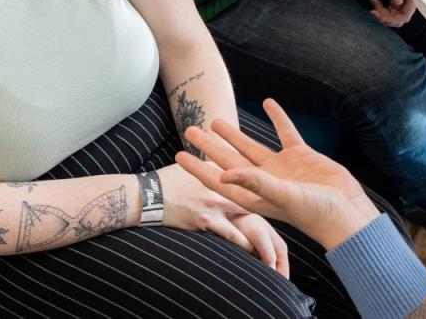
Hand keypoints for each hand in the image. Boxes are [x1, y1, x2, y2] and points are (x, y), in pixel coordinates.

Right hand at [156, 163, 288, 276]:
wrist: (145, 194)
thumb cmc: (167, 182)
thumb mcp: (194, 169)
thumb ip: (213, 171)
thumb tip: (227, 174)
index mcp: (221, 176)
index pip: (252, 190)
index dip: (267, 201)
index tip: (278, 212)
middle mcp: (222, 188)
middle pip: (256, 207)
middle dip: (269, 226)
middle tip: (279, 243)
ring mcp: (215, 204)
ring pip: (250, 222)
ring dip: (263, 239)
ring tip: (273, 255)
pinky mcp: (205, 220)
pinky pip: (231, 235)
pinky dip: (245, 245)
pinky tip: (255, 255)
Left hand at [176, 99, 379, 250]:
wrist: (348, 212)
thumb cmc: (315, 213)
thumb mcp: (283, 196)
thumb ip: (256, 182)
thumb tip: (224, 174)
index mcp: (255, 196)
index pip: (219, 179)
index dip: (198, 167)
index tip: (178, 155)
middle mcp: (265, 182)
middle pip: (230, 160)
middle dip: (210, 146)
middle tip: (190, 129)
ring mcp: (283, 168)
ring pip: (252, 147)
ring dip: (235, 134)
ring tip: (215, 120)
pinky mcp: (302, 156)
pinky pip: (286, 133)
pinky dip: (277, 119)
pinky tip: (268, 103)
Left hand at [368, 0, 415, 26]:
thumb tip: (396, 5)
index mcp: (412, 0)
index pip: (404, 17)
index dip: (392, 20)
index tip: (379, 16)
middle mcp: (407, 2)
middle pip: (397, 18)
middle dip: (385, 17)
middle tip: (373, 10)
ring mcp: (400, 0)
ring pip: (391, 14)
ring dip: (381, 12)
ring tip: (374, 2)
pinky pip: (388, 8)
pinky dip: (380, 7)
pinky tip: (374, 1)